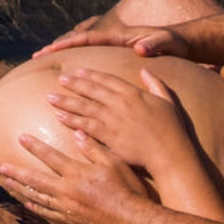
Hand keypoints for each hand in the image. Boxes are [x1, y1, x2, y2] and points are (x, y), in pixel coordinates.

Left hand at [0, 128, 148, 223]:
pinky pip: (46, 212)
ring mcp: (66, 208)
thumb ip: (94, 148)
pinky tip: (25, 203)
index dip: (34, 146)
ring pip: (36, 197)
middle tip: (0, 167)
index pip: (50, 157)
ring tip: (4, 183)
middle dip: (16, 172)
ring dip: (18, 189)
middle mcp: (67, 191)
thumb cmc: (127, 190)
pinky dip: (33, 206)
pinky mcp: (70, 221)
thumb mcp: (114, 163)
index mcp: (77, 174)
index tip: (20, 137)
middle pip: (35, 180)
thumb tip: (77, 132)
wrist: (133, 222)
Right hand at [35, 15, 189, 59]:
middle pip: (79, 40)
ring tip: (46, 64)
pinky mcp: (118, 55)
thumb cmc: (176, 43)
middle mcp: (113, 39)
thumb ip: (155, 44)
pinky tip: (73, 74)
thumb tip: (140, 47)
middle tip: (36, 56)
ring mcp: (114, 46)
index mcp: (120, 35)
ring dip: (66, 54)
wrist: (185, 42)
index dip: (68, 43)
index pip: (88, 38)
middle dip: (58, 47)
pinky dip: (80, 62)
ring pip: (84, 49)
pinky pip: (93, 57)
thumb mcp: (168, 43)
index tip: (50, 48)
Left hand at [47, 68, 190, 175]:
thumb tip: (146, 70)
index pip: (107, 79)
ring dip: (66, 101)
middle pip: (91, 90)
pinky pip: (85, 125)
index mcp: (133, 92)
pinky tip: (59, 116)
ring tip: (51, 97)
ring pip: (84, 106)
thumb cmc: (172, 129)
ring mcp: (112, 119)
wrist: (169, 153)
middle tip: (60, 80)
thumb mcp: (167, 100)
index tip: (78, 71)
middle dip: (74, 84)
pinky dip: (71, 119)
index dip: (91, 74)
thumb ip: (156, 84)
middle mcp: (120, 103)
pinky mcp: (108, 135)